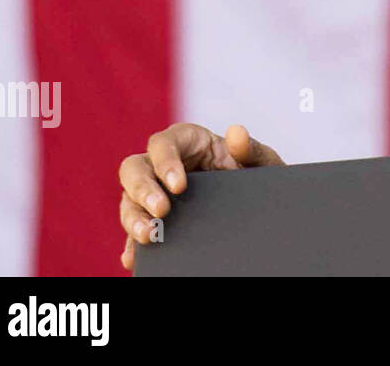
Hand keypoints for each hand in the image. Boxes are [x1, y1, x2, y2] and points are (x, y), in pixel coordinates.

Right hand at [118, 123, 283, 271]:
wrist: (258, 201)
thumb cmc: (254, 173)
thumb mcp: (260, 161)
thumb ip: (251, 149)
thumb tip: (236, 133)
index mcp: (186, 140)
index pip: (163, 143)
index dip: (165, 162)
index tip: (179, 186)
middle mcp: (163, 163)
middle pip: (134, 168)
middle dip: (143, 190)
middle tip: (161, 211)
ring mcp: (154, 190)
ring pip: (130, 199)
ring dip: (134, 218)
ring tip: (149, 236)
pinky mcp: (152, 216)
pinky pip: (135, 227)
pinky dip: (131, 243)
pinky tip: (134, 257)